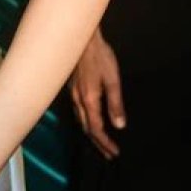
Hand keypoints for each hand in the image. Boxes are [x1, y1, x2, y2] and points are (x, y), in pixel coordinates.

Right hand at [69, 30, 125, 158]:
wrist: (81, 37)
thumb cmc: (99, 56)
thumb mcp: (112, 79)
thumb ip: (115, 103)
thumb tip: (119, 125)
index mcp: (89, 100)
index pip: (96, 129)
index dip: (105, 143)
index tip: (114, 153)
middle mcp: (77, 100)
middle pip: (86, 127)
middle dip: (97, 142)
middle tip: (108, 153)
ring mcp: (72, 93)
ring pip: (79, 119)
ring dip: (90, 132)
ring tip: (100, 140)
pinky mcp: (70, 86)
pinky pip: (76, 110)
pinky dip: (84, 121)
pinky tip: (89, 118)